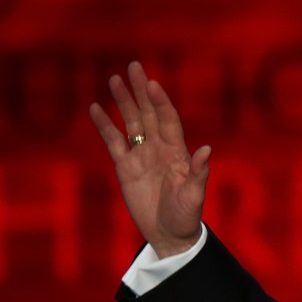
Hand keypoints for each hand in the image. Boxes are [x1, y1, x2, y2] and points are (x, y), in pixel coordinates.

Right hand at [89, 61, 210, 257]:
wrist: (170, 235)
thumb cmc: (186, 217)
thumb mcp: (194, 197)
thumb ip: (198, 173)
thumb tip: (206, 150)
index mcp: (177, 153)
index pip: (168, 120)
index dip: (161, 103)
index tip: (153, 84)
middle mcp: (159, 149)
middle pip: (148, 114)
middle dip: (141, 91)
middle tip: (134, 67)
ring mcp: (141, 156)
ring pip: (131, 123)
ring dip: (123, 102)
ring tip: (114, 80)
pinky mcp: (125, 167)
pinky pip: (113, 141)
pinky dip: (105, 125)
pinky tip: (95, 108)